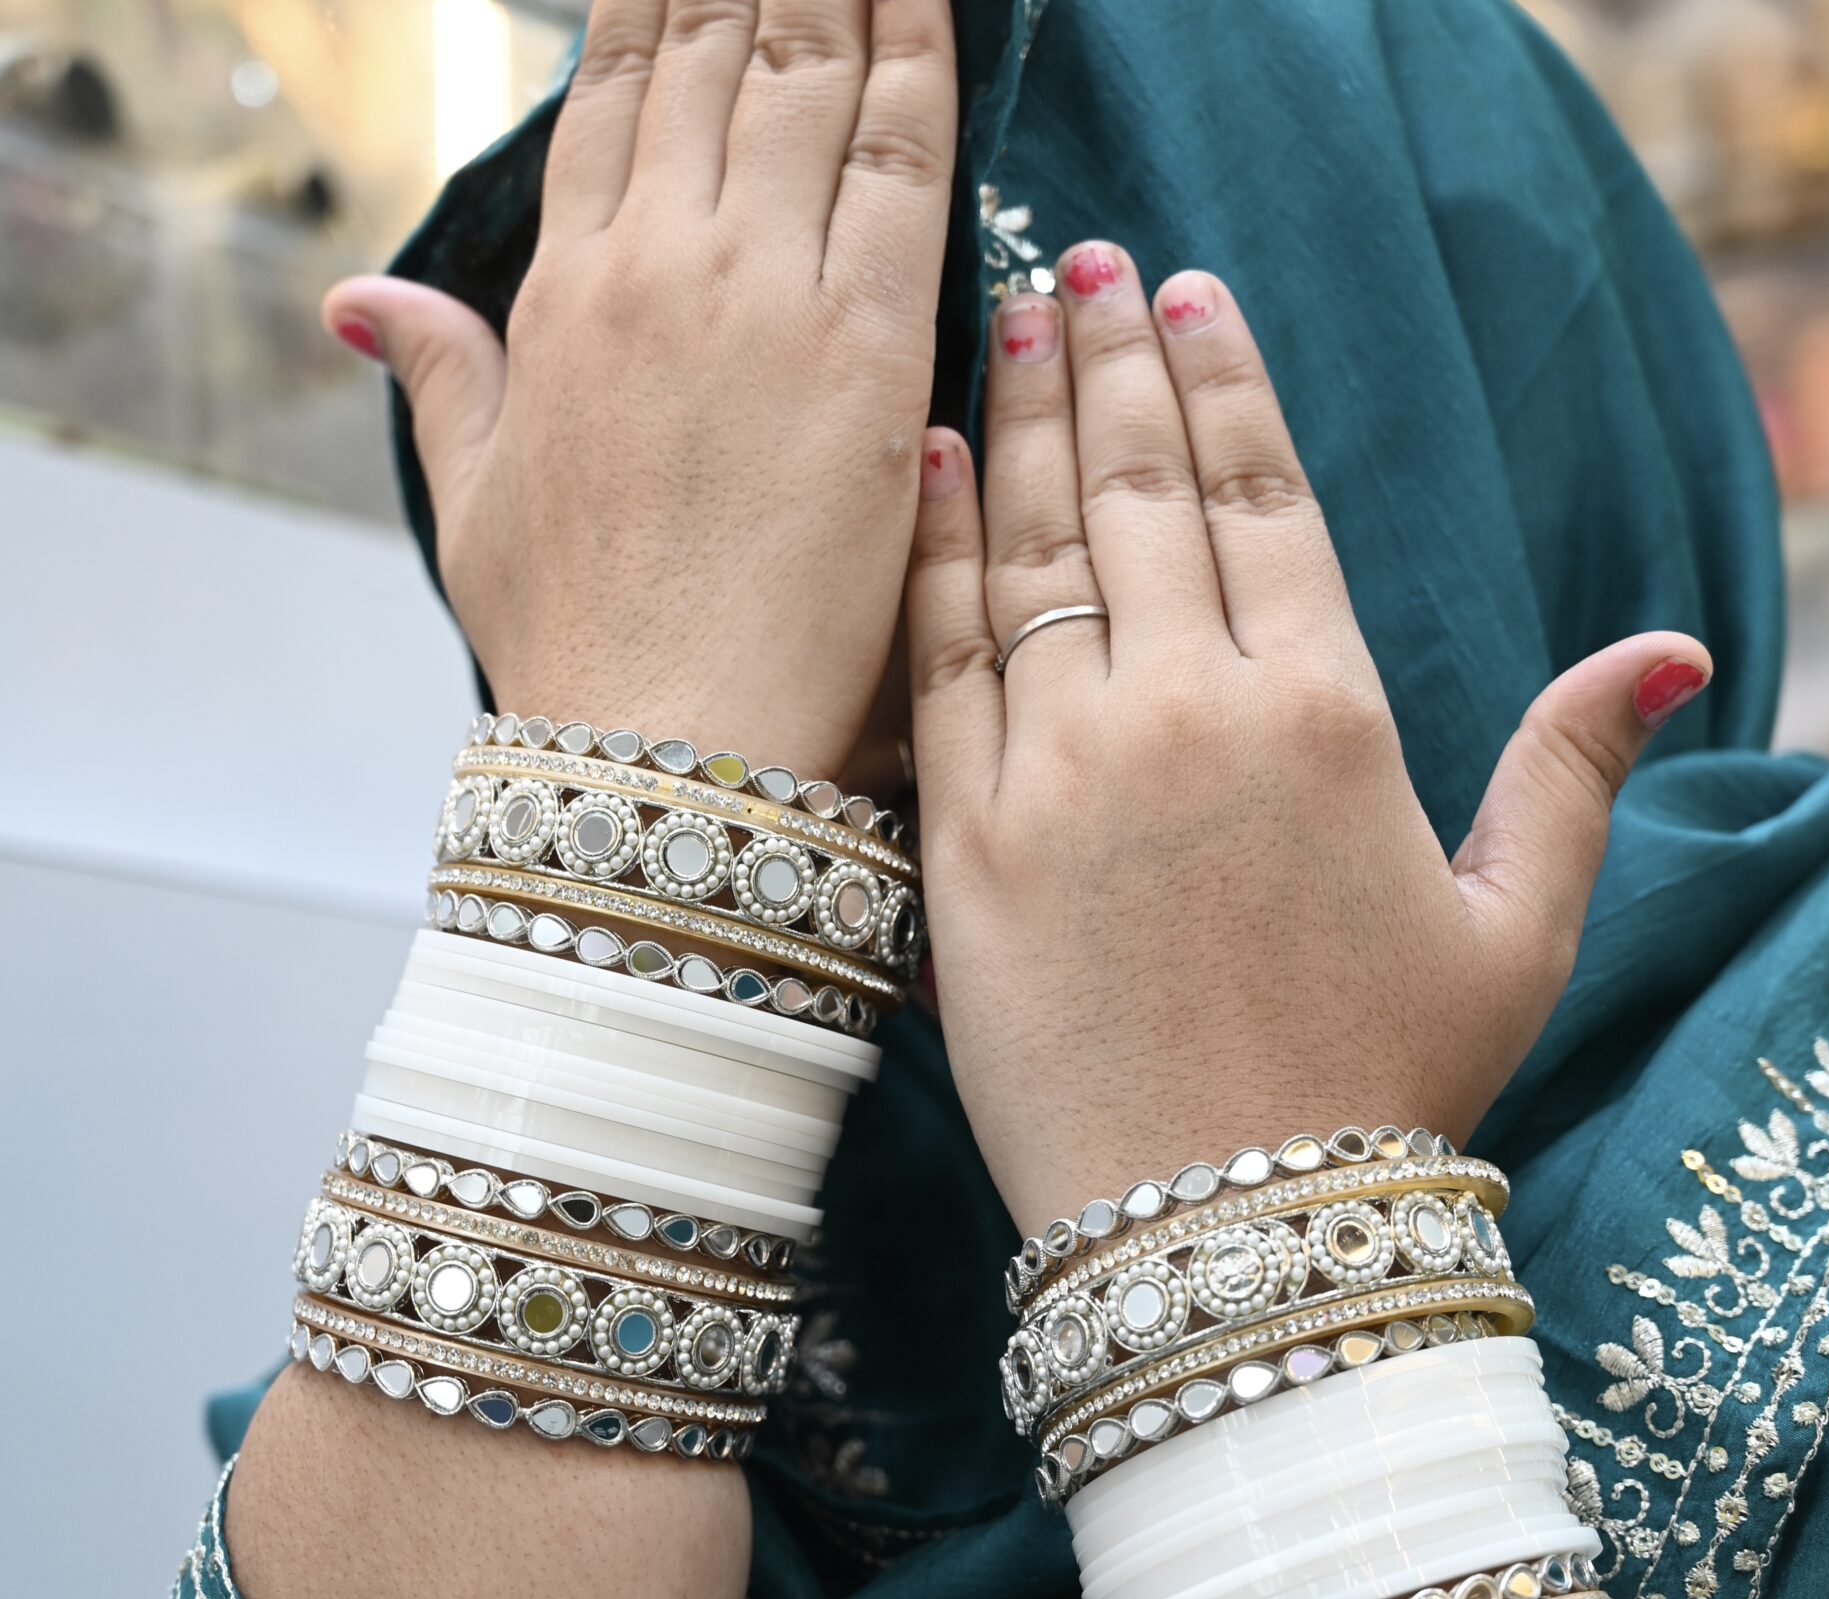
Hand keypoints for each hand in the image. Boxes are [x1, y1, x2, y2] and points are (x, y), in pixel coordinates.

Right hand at [324, 0, 955, 775]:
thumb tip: (356, 302)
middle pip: (716, 55)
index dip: (659, 3)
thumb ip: (437, 374)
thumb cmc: (575, 645)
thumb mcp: (473, 502)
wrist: (661, 742)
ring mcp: (763, 294)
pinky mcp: (869, 349)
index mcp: (564, 294)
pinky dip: (920, 59)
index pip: (617, 93)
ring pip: (809, 77)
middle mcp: (658, 267)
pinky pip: (901, 159)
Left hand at [904, 248, 1711, 1233]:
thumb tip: (1666, 651)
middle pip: (1141, 489)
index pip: (1265, 498)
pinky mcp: (962, 842)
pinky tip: (936, 465)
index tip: (1192, 299)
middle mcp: (1188, 712)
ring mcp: (1062, 770)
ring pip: (1034, 547)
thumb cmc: (1382, 1091)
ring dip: (1024, 417)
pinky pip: (940, 657)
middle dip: (1112, 362)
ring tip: (1012, 320)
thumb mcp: (1516, 933)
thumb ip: (1573, 772)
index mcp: (1326, 715)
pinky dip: (934, 551)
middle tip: (1081, 268)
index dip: (1224, 383)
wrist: (1227, 1232)